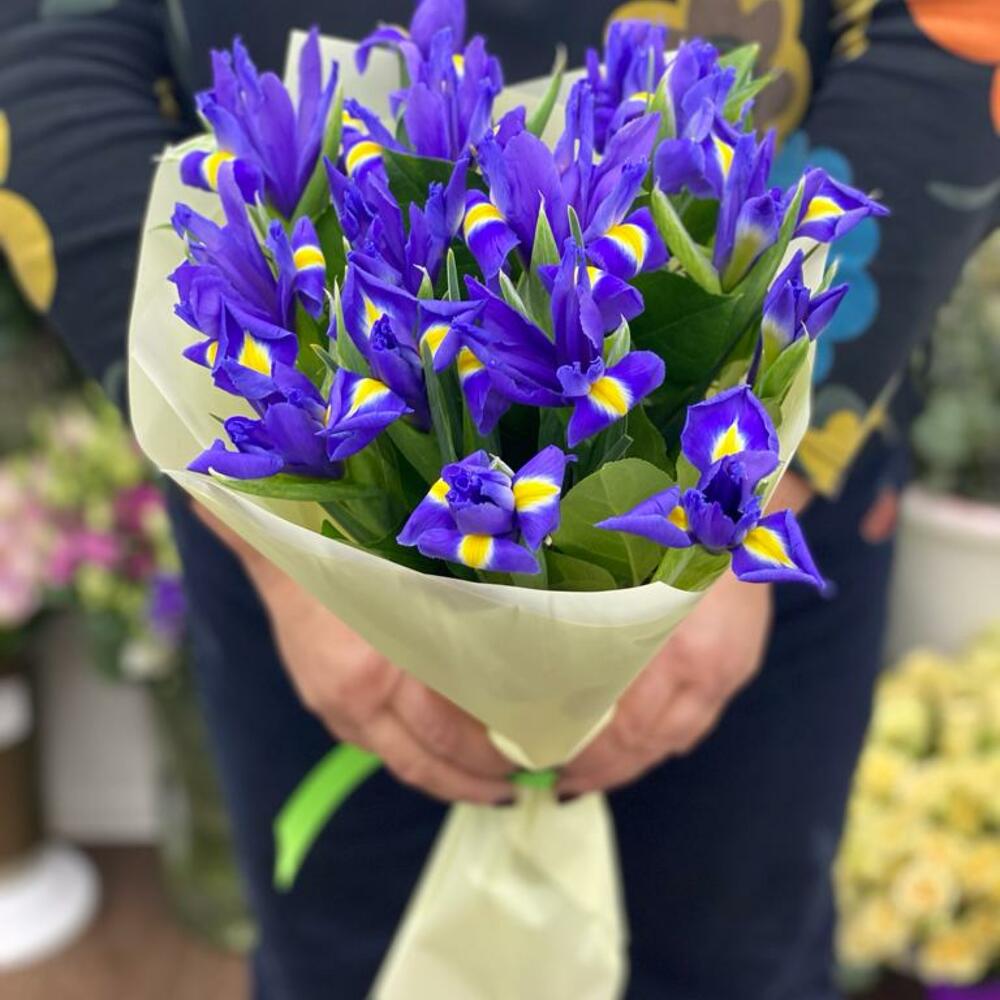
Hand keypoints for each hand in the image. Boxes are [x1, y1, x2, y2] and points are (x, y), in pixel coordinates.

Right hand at [193, 503, 513, 804]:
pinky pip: (376, 745)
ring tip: (487, 782)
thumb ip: (452, 633)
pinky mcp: (324, 707)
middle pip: (423, 763)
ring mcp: (333, 710)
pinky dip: (414, 755)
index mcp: (377, 672)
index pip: (445, 735)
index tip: (530, 761)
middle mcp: (353, 702)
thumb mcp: (414, 588)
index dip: (487, 757)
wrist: (279, 550)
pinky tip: (440, 752)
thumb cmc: (357, 554)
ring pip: (398, 761)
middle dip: (474, 782)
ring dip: (444, 777)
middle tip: (520, 784)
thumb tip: (510, 672)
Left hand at [557, 471, 812, 796]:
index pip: (623, 724)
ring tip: (584, 772)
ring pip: (670, 741)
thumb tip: (535, 668)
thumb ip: (588, 621)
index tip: (542, 756)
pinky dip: (657, 744)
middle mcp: (707, 670)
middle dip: (597, 765)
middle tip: (554, 774)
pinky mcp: (738, 671)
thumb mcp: (621, 570)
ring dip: (625, 762)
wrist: (741, 508)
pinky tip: (630, 751)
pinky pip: (694, 726)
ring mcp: (728, 673)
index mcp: (676, 647)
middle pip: (644, 741)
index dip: (584, 749)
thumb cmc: (667, 530)